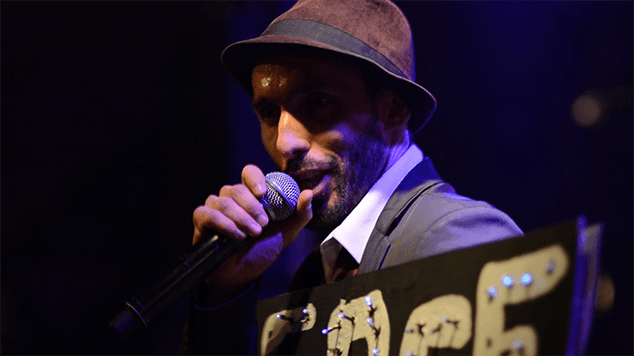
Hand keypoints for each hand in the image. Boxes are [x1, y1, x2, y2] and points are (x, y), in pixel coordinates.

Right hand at [192, 164, 312, 303]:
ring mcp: (215, 208)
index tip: (263, 193)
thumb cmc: (263, 249)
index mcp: (251, 195)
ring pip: (222, 201)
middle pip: (236, 188)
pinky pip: (207, 213)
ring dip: (240, 218)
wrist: (243, 274)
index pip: (249, 173)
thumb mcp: (287, 233)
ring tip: (251, 234)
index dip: (254, 178)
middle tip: (262, 225)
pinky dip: (223, 223)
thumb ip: (300, 214)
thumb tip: (308, 193)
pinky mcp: (202, 221)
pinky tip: (235, 235)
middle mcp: (232, 197)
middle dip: (251, 207)